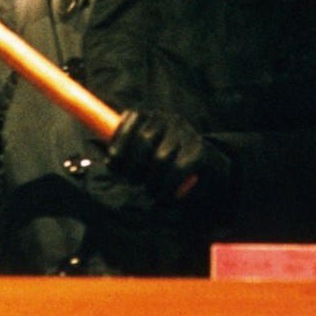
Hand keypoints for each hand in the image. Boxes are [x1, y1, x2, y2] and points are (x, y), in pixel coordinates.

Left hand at [106, 109, 232, 205]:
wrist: (211, 164)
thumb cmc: (171, 159)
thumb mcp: (148, 149)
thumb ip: (128, 150)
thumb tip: (104, 155)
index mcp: (152, 117)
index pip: (131, 120)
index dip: (119, 140)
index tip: (113, 161)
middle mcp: (169, 120)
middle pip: (143, 141)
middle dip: (134, 166)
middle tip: (134, 181)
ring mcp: (185, 133)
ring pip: (160, 158)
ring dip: (152, 181)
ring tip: (152, 193)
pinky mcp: (199, 150)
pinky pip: (178, 170)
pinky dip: (168, 188)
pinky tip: (165, 198)